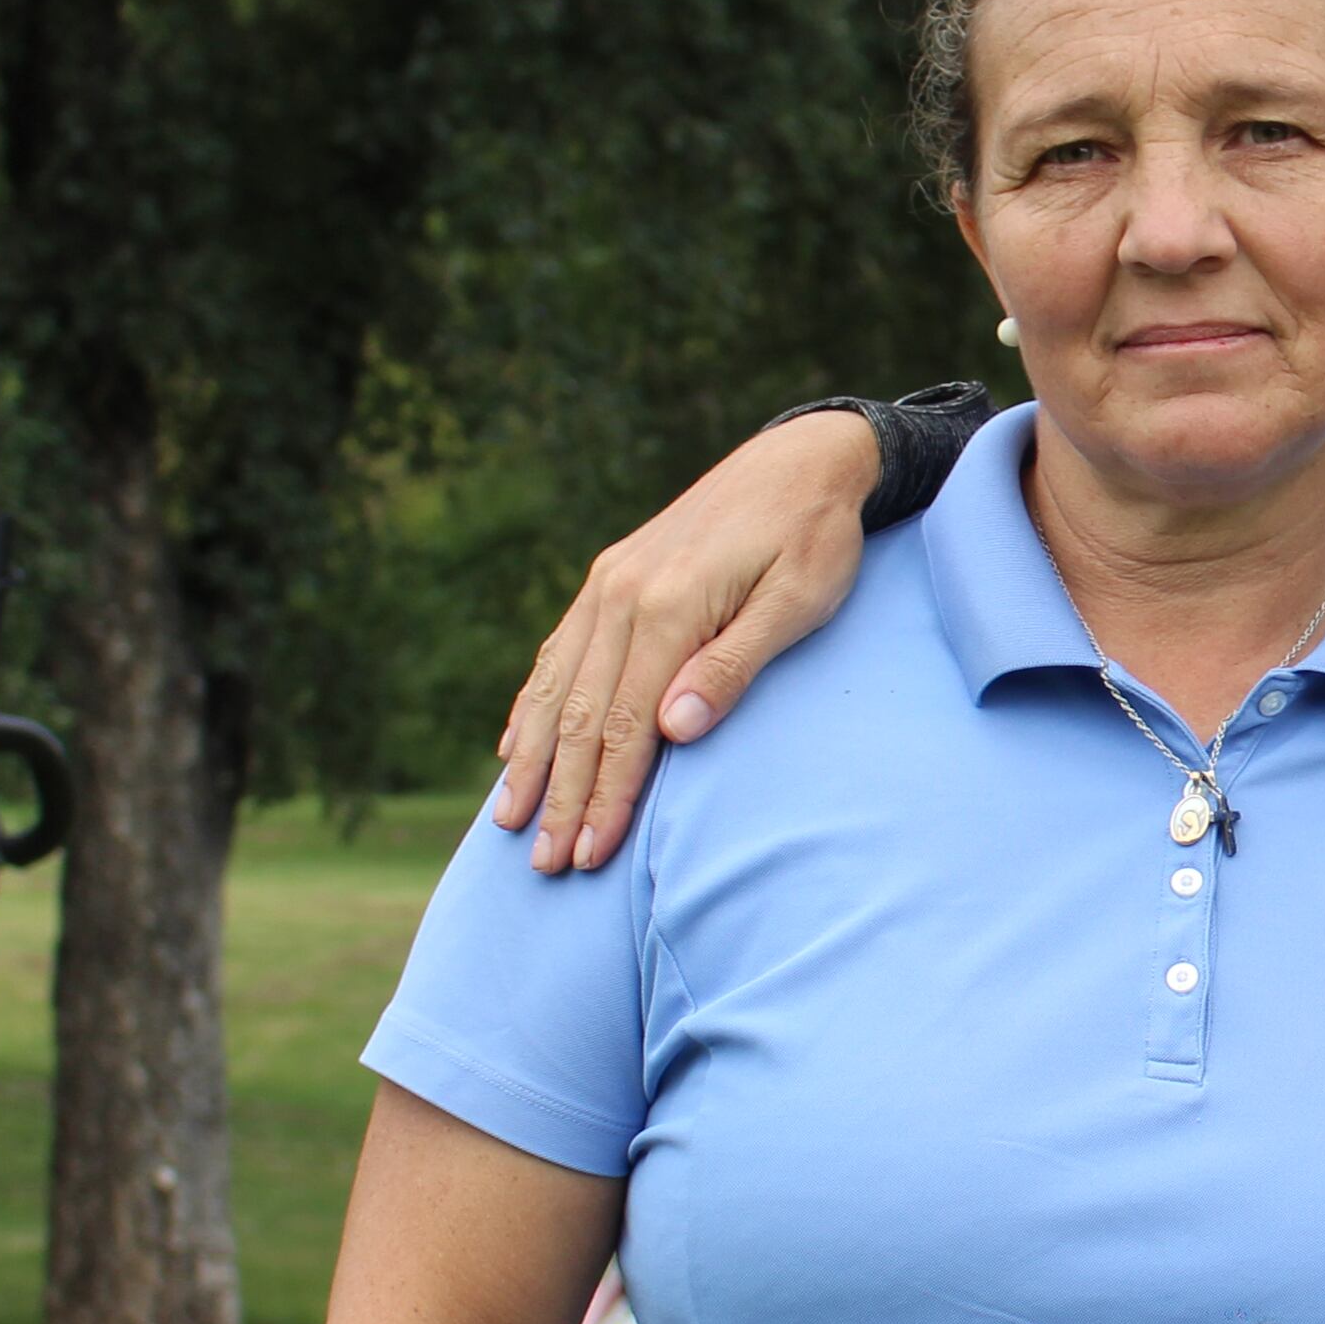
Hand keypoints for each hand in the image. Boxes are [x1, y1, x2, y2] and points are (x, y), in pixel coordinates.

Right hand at [493, 409, 882, 870]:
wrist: (801, 458)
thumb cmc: (815, 537)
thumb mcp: (798, 601)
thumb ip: (734, 665)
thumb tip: (673, 731)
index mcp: (670, 606)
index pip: (625, 724)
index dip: (606, 795)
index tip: (590, 855)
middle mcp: (622, 595)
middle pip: (579, 716)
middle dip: (561, 795)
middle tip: (545, 865)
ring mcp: (609, 584)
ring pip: (556, 687)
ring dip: (532, 760)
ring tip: (509, 821)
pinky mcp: (611, 577)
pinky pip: (558, 652)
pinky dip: (531, 703)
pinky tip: (513, 745)